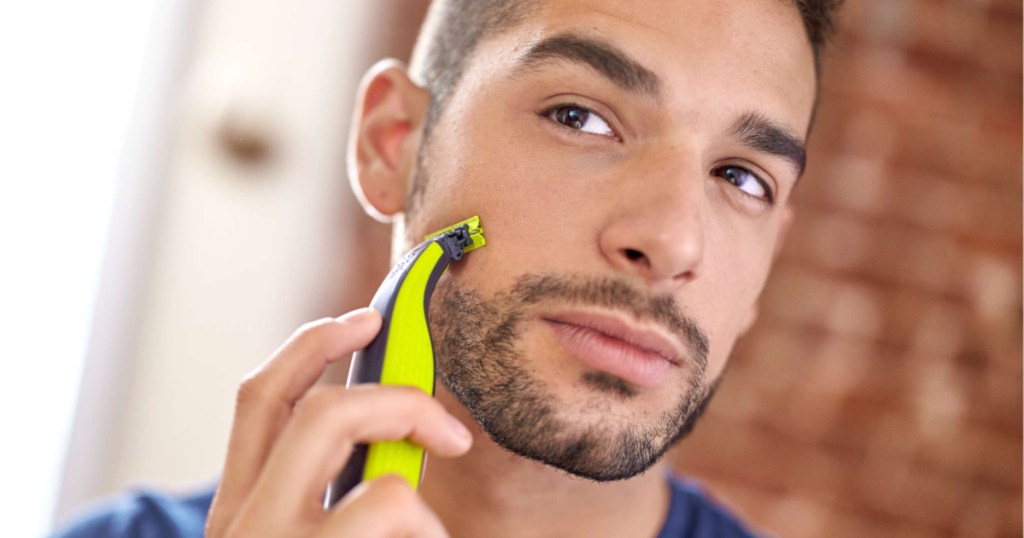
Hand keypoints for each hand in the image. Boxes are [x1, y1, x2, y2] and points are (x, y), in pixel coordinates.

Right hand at [206, 308, 472, 536]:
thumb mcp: (310, 535)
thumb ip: (326, 490)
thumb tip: (402, 429)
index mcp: (240, 510)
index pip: (260, 399)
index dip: (313, 346)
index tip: (366, 320)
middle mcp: (242, 525)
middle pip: (320, 411)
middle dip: (399, 403)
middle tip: (450, 434)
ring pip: (374, 476)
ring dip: (417, 489)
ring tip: (425, 537)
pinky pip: (397, 507)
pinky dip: (432, 531)